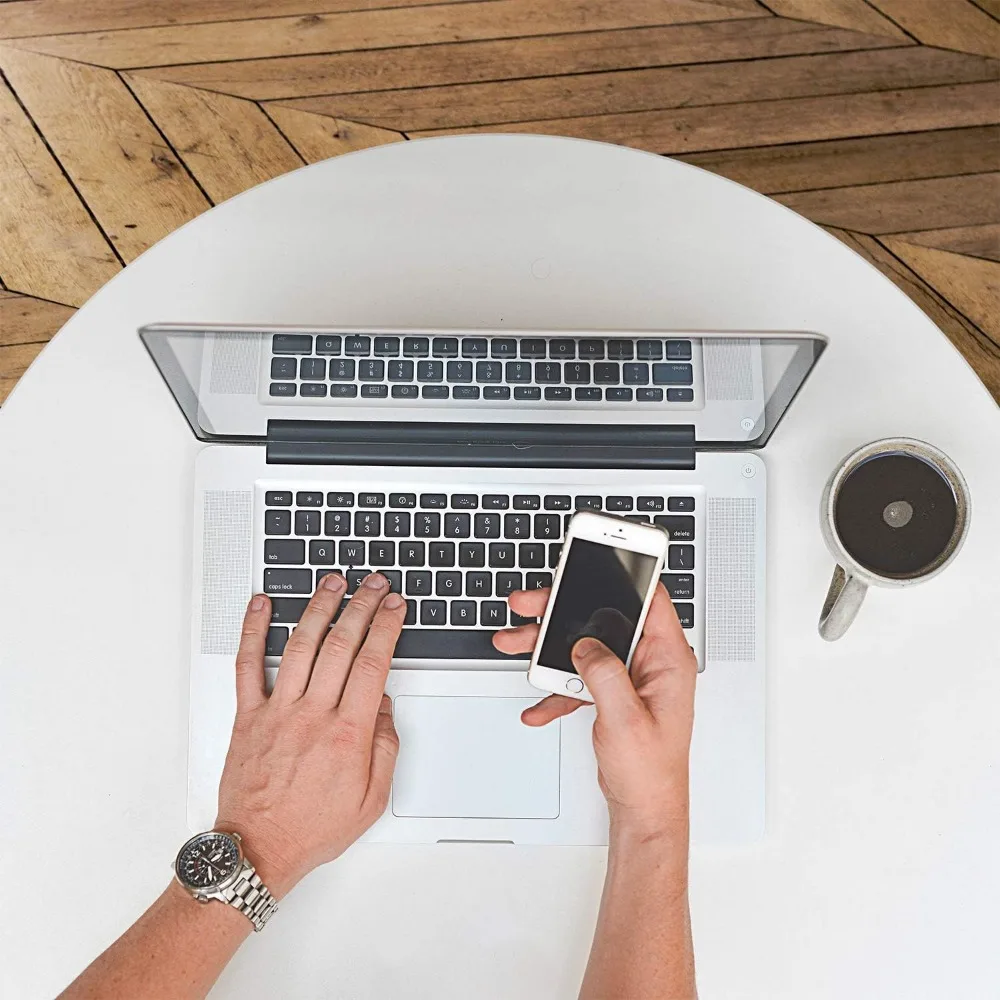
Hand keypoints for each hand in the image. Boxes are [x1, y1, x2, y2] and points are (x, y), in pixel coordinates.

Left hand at [215, 572, 404, 896]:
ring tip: (332, 582)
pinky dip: (253, 630)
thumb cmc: (312, 827)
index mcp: (347, 734)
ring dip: (319, 607)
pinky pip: (248, 664)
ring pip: (301, 645)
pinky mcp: (249, 716)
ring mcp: (278, 711)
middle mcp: (313, 714)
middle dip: (362, 607)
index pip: (373, 664)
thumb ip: (384, 747)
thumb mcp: (371, 799)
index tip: (395, 607)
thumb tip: (383, 705)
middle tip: (374, 585)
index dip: (387, 628)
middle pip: (342, 644)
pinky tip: (262, 605)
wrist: (259, 849)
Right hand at [493, 584, 696, 839]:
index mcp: (667, 659)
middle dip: (563, 610)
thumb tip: (584, 645)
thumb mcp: (625, 717)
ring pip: (585, 645)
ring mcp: (630, 678)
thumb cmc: (651, 771)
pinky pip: (579, 677)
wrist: (644, 809)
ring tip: (516, 642)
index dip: (626, 573)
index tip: (598, 557)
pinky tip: (539, 703)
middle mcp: (651, 663)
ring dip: (548, 647)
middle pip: (605, 617)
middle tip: (531, 603)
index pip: (650, 599)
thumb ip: (603, 673)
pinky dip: (556, 686)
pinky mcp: (613, 694)